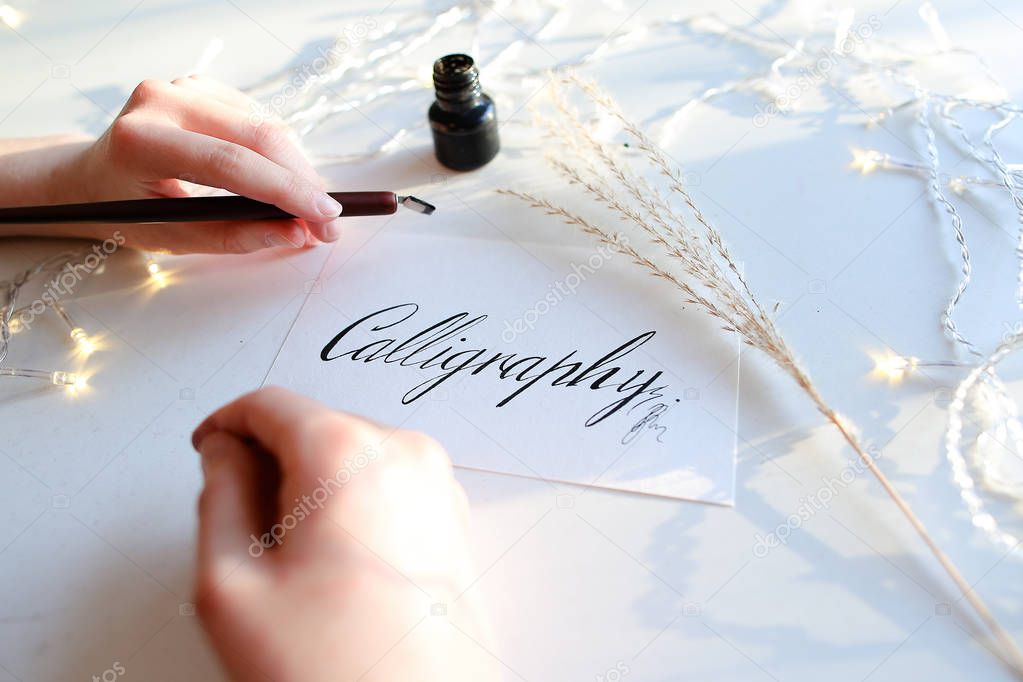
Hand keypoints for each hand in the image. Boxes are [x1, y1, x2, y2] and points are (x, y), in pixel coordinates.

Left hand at [0, 76, 341, 253]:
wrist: (89, 177)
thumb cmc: (125, 211)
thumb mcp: (172, 238)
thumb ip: (236, 237)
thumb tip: (296, 234)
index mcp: (142, 140)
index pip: (230, 162)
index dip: (286, 191)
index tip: (325, 218)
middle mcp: (161, 100)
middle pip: (259, 136)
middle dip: (304, 182)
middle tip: (329, 222)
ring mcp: (182, 86)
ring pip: (266, 125)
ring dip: (297, 169)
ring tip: (306, 208)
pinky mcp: (201, 85)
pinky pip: (259, 118)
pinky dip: (279, 153)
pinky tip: (276, 179)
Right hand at [190, 387, 497, 681]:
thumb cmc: (342, 670)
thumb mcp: (233, 584)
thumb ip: (218, 496)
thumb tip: (223, 455)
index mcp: (347, 454)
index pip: (269, 403)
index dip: (226, 424)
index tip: (210, 449)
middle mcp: (405, 455)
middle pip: (314, 425)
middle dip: (270, 461)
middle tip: (242, 523)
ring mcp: (437, 486)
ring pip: (352, 457)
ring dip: (311, 487)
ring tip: (293, 561)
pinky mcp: (452, 518)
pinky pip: (387, 486)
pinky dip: (351, 506)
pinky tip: (335, 567)